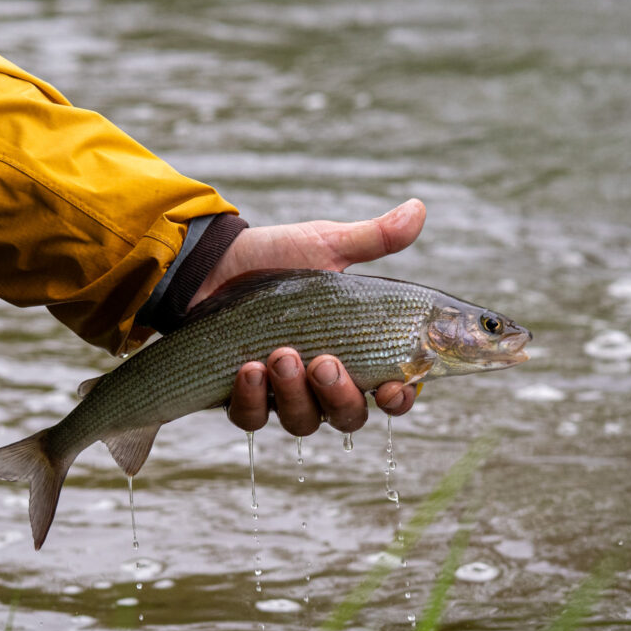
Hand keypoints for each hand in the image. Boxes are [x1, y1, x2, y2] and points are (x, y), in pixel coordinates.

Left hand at [191, 199, 425, 434]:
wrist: (211, 263)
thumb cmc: (275, 257)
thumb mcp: (326, 246)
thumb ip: (373, 238)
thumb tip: (418, 209)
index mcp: (353, 351)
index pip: (389, 391)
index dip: (397, 398)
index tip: (391, 388)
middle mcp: (320, 381)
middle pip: (347, 416)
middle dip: (340, 395)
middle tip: (324, 361)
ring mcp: (281, 393)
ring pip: (302, 421)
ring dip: (295, 394)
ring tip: (280, 354)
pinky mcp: (240, 396)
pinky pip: (251, 418)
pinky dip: (252, 400)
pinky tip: (248, 370)